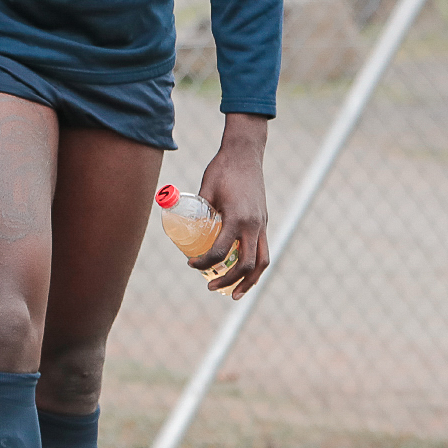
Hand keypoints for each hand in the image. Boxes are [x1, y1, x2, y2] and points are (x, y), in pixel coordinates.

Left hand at [193, 113, 270, 297]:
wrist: (245, 154)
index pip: (220, 251)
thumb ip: (197, 209)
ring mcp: (262, 224)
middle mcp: (254, 225)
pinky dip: (256, 267)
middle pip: (246, 264)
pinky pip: (264, 250)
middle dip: (228, 280)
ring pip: (262, 262)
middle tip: (209, 286)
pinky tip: (245, 274)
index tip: (190, 264)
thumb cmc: (221, 169)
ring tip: (234, 294)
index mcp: (237, 219)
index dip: (204, 262)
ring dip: (249, 281)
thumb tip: (182, 224)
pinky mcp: (264, 222)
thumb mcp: (205, 189)